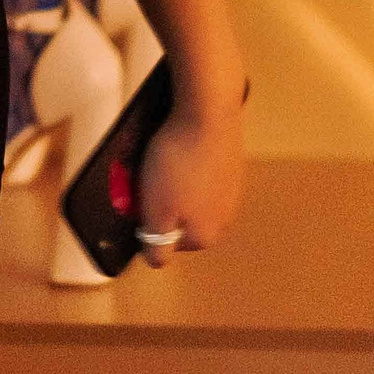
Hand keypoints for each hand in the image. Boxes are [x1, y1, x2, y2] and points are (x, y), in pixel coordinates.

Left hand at [136, 92, 244, 267]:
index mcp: (206, 236)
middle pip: (179, 218)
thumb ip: (157, 245)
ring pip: (189, 193)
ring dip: (172, 180)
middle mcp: (225, 219)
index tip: (141, 199)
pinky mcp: (231, 164)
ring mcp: (231, 190)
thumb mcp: (156, 210)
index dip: (148, 221)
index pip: (166, 243)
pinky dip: (187, 162)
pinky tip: (179, 146)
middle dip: (161, 200)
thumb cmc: (177, 162)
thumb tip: (157, 261)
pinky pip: (200, 172)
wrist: (208, 112)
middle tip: (148, 176)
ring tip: (162, 157)